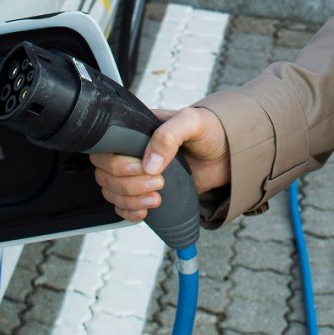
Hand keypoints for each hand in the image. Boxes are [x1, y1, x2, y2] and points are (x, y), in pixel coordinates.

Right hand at [90, 105, 229, 222]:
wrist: (228, 153)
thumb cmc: (210, 130)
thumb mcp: (193, 122)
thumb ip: (169, 135)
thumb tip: (149, 164)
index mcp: (135, 131)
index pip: (106, 149)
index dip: (117, 164)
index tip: (142, 168)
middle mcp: (131, 151)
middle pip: (105, 174)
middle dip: (128, 185)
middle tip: (159, 183)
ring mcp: (137, 173)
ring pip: (111, 191)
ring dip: (129, 200)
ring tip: (157, 199)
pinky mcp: (145, 191)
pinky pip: (122, 205)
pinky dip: (128, 212)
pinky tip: (144, 212)